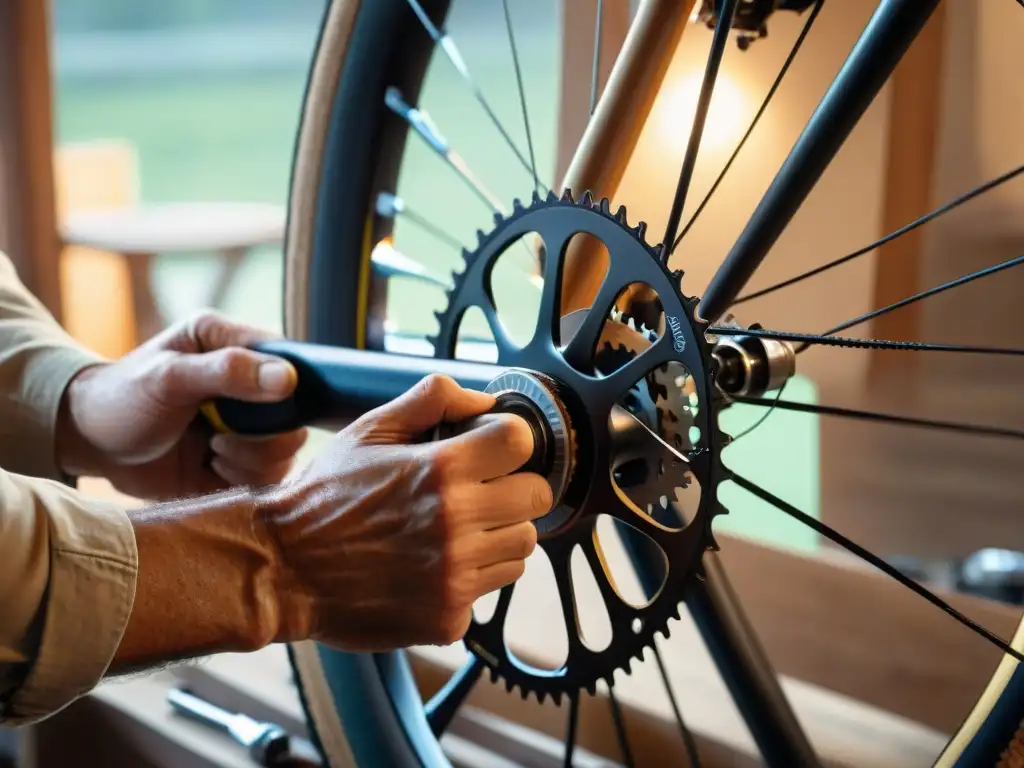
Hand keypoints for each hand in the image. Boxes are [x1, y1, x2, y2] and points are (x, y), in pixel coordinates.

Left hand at [58, 311, 307, 499]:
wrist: (92, 447)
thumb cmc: (121, 397)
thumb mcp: (168, 376)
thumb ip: (227, 372)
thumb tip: (288, 379)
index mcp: (233, 343)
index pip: (291, 359)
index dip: (291, 387)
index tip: (263, 408)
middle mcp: (248, 382)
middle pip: (297, 412)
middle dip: (265, 434)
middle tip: (220, 436)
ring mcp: (248, 424)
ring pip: (288, 448)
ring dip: (253, 458)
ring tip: (213, 451)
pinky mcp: (242, 460)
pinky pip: (271, 475)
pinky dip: (246, 477)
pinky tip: (214, 469)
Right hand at [261, 373, 552, 650]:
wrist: (281, 568)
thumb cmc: (323, 496)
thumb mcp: (369, 431)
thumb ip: (430, 400)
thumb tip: (484, 400)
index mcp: (441, 470)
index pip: (521, 442)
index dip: (509, 441)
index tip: (491, 449)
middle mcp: (456, 523)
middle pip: (536, 498)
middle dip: (512, 488)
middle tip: (477, 492)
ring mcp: (455, 575)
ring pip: (521, 547)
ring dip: (497, 535)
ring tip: (454, 531)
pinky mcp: (448, 618)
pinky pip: (489, 589)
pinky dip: (470, 578)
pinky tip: (432, 567)